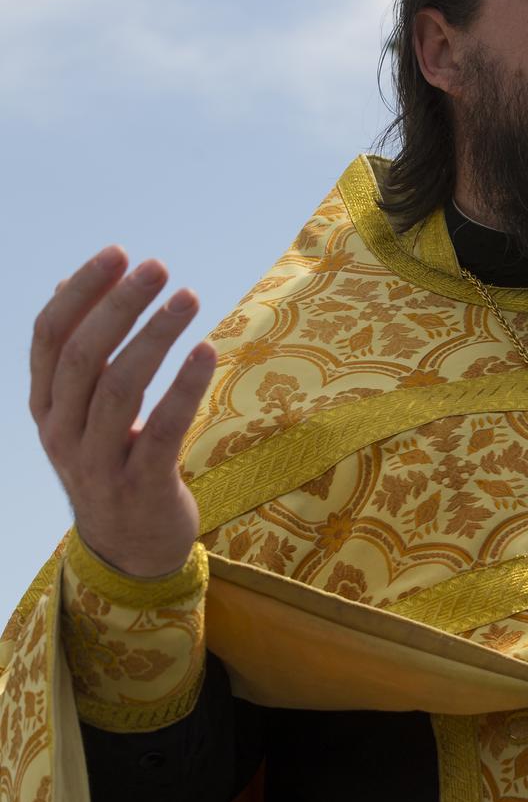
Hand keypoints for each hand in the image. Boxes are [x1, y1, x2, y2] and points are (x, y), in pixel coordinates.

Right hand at [30, 246, 216, 577]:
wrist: (129, 547)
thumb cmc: (111, 460)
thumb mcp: (82, 410)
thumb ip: (78, 353)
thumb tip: (71, 282)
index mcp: (45, 406)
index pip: (49, 336)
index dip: (82, 291)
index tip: (118, 253)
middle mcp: (61, 432)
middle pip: (83, 356)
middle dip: (120, 305)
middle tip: (159, 268)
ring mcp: (97, 463)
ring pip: (119, 388)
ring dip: (155, 337)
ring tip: (189, 298)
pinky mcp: (140, 486)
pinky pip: (161, 430)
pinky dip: (184, 388)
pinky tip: (207, 352)